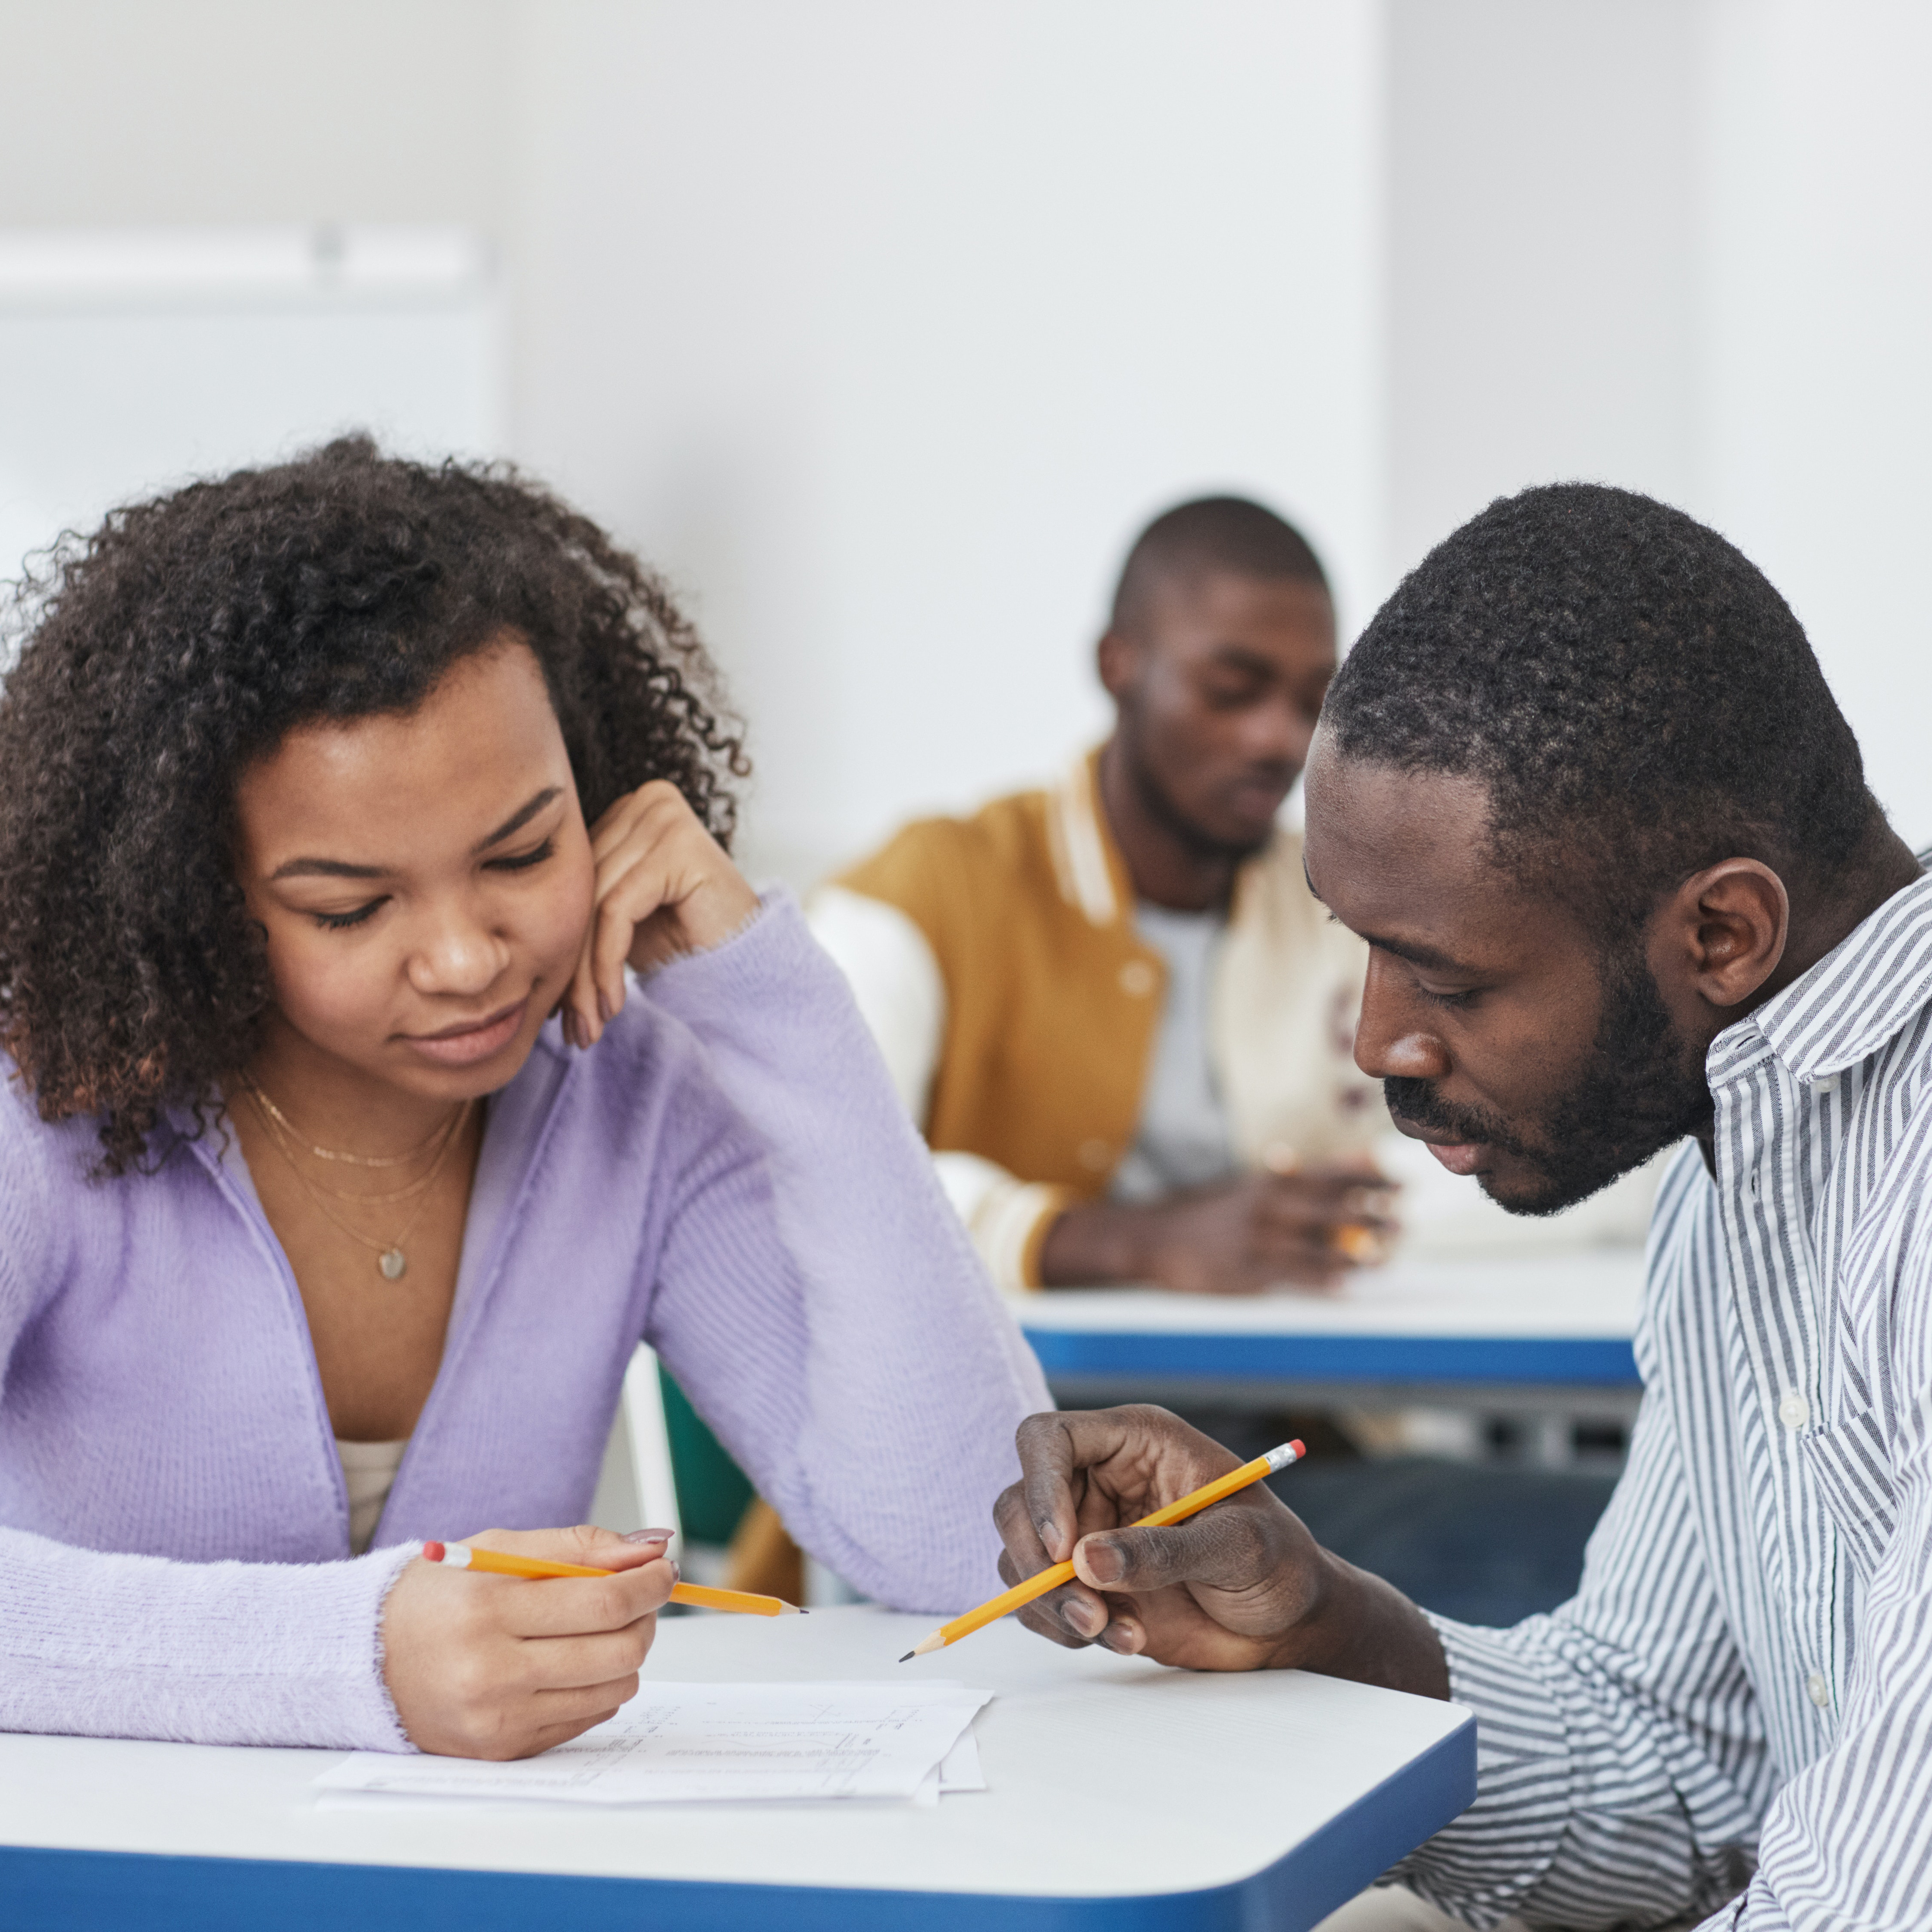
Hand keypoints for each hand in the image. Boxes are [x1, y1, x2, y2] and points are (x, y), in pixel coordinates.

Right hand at [381, 1525, 676, 1757]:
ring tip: (602, 1628)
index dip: (650, 1583)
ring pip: (613, 1689)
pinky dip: (597, 1685)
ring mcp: (498, 1719)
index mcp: (488, 1611)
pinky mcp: (505, 1749)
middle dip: (646, 1618)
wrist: (368, 1659)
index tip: (664, 1569)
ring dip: (627, 1654)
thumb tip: (651, 1549)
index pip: (604, 1601)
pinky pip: (588, 1717)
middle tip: (640, 1597)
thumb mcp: (501, 1547)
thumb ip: (580, 1546)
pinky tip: (570, 1661)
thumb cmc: (440, 1596)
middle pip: (618, 1651)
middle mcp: (491, 1672)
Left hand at [561, 781, 758, 1048]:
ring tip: (588, 1026)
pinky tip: (613, 1004)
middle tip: (569, 1025)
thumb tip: (499, 928)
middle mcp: (645, 800)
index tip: (555, 1006)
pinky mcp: (678, 844)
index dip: (559, 945)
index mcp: (626, 808)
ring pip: (594, 905)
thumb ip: (576, 903)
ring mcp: (663, 816)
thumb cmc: (683, 941)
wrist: (748, 963)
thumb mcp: (617, 917)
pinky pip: (618, 910)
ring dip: (585, 976)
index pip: (571, 878)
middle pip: (580, 890)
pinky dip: (606, 963)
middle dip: (570, 966)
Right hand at [992, 1406, 1447, 1697]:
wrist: (1290, 1620)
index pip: (1049, 1439)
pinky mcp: (1087, 1583)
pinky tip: (1123, 1638)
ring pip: (1021, 1557)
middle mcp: (1100, 1481)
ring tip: (1116, 1633)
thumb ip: (1166, 1550)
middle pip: (1019, 1502)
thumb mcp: (1239, 1545)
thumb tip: (1088, 1563)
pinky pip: (1039, 1601)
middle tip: (1088, 1611)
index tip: (1063, 1548)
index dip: (1040, 1485)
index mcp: (1135, 1443)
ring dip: (1052, 1604)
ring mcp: (1089, 1533)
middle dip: (1038, 1563)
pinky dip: (1064, 1628)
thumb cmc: (1278, 1562)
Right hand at [1037, 1163, 1397, 1293]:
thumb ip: (1293, 1177)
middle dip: (1372, 1214)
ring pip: (1319, 1244)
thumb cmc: (1206, 1212)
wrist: (1154, 1236)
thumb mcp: (1246, 1186)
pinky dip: (1322, 1279)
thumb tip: (1339, 1163)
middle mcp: (1268, 1205)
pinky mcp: (1247, 1270)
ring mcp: (1258, 1238)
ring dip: (1356, 1251)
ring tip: (1385, 1256)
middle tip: (1404, 1221)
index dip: (1370, 1179)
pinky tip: (1346, 1285)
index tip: (1401, 1182)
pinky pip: (1293, 1275)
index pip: (1331, 1175)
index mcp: (1269, 1183)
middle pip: (1332, 1208)